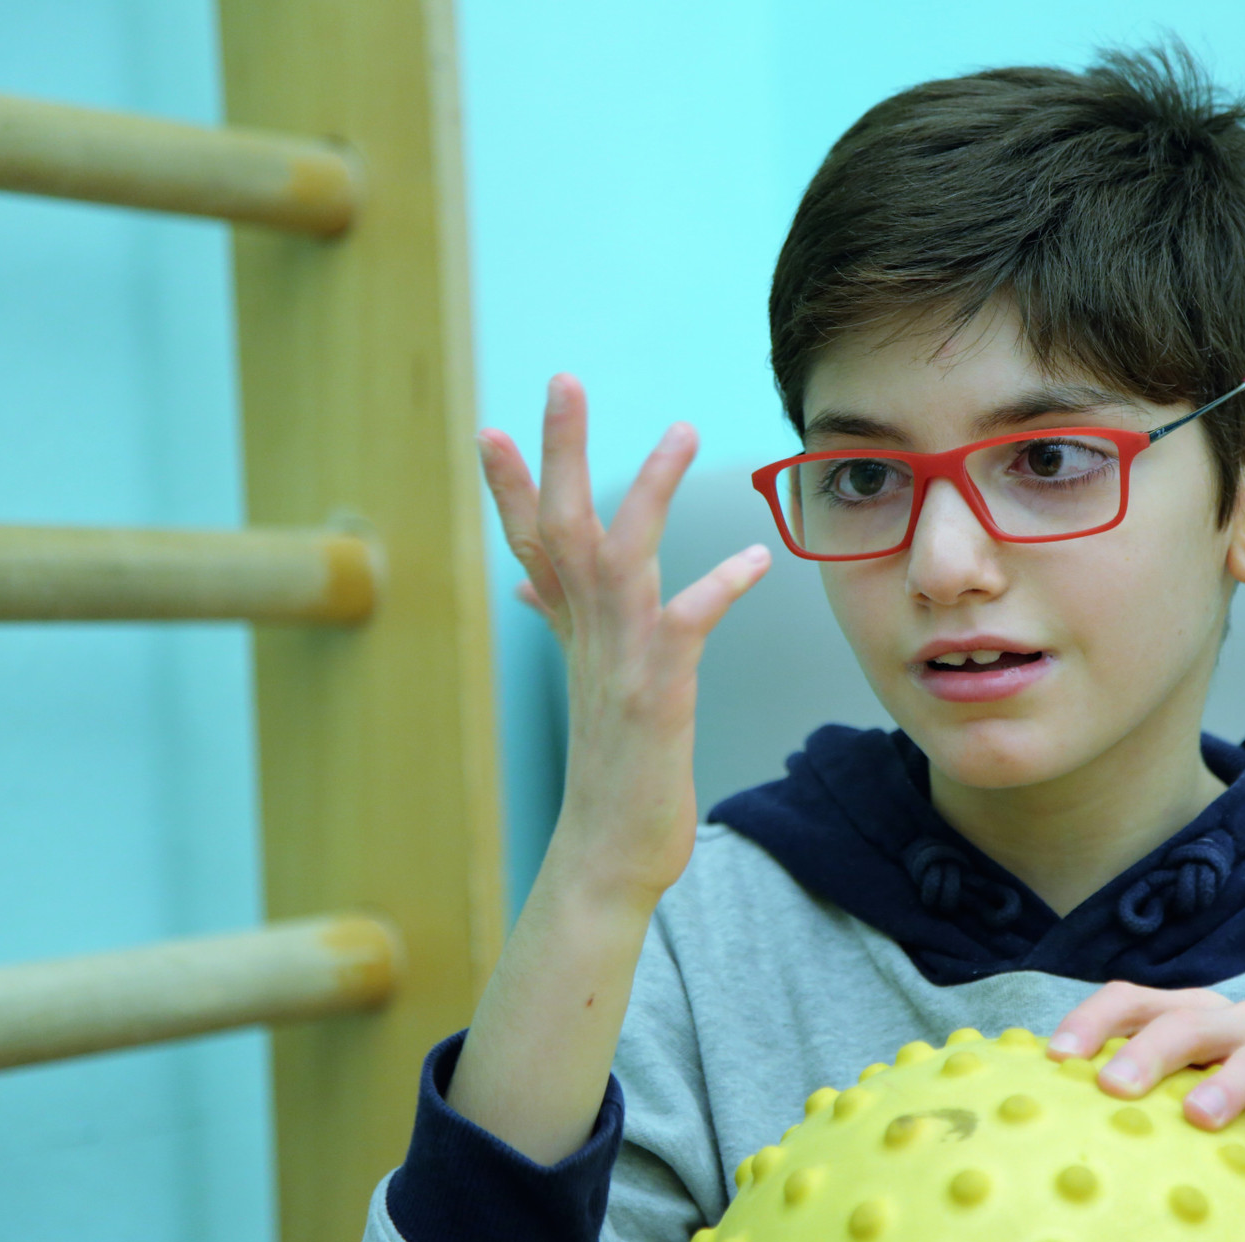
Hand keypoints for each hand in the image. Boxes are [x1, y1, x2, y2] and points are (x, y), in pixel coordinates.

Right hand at [479, 373, 769, 907]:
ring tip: (680, 430)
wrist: (607, 858)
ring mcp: (617, 663)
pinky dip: (716, 587)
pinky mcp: (656, 695)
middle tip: (563, 380)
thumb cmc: (611, 773)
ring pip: (620, 555)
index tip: (492, 430)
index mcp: (572, 632)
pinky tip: (752, 558)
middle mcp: (585, 637)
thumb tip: (527, 585)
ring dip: (647, 490)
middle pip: (559, 527)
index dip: (510, 487)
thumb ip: (564, 624)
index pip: (529, 544)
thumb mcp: (586, 686)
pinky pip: (685, 625)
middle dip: (558, 453)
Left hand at [1049, 982, 1244, 1241]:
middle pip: (1186, 1022)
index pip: (1131, 1000)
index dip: (1092, 1021)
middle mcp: (1233, 1022)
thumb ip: (1134, 1092)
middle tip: (1113, 1086)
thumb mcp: (1182, 1088)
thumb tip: (1049, 1115)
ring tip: (1197, 1115)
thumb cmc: (1233, 1104)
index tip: (1055, 1057)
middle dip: (1147, 1051)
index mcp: (1187, 1014)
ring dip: (1225, 1083)